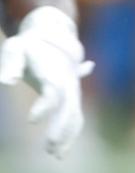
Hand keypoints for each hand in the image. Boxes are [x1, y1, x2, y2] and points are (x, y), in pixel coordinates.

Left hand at [0, 7, 94, 157]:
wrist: (53, 33)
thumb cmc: (30, 44)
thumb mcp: (16, 48)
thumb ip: (12, 63)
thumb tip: (7, 82)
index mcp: (56, 70)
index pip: (54, 91)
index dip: (44, 106)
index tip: (31, 120)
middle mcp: (68, 81)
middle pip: (68, 106)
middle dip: (61, 127)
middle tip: (49, 147)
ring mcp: (72, 88)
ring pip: (75, 113)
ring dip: (67, 134)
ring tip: (55, 154)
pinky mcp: (71, 95)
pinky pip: (75, 115)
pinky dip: (71, 132)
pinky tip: (60, 150)